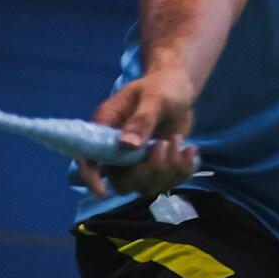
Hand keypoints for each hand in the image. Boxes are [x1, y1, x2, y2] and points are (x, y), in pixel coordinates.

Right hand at [76, 65, 199, 199]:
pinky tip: (189, 150)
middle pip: (122, 181)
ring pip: (146, 186)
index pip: (88, 158)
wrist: (178, 89)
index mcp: (106, 127)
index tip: (102, 191)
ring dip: (168, 170)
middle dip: (148, 171)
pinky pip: (167, 183)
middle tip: (164, 144)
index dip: (91, 178)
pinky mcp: (156, 166)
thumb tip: (126, 145)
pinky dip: (182, 171)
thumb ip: (142, 120)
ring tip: (178, 140)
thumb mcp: (155, 97)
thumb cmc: (162, 86)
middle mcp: (117, 150)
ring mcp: (137, 161)